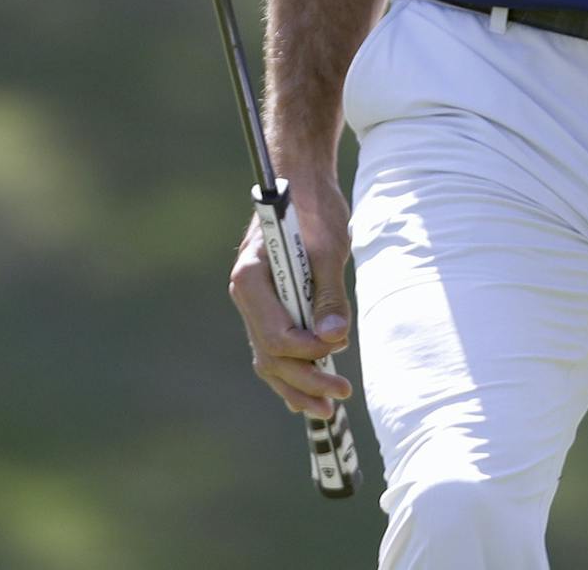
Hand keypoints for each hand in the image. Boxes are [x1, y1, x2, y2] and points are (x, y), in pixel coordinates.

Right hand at [227, 167, 353, 420]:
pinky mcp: (270, 304)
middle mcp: (247, 294)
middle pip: (270, 353)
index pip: (275, 333)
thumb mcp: (328, 248)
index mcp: (251, 278)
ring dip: (297, 384)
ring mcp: (256, 302)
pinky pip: (274, 346)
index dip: (307, 350)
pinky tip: (308, 393)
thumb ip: (328, 295)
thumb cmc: (313, 208)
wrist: (300, 179)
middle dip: (304, 379)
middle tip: (341, 394)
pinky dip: (291, 369)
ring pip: (269, 357)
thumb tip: (333, 340)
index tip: (338, 349)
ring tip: (327, 408)